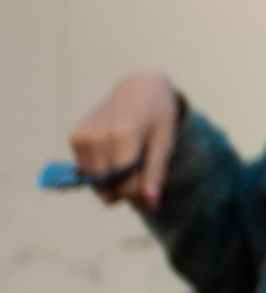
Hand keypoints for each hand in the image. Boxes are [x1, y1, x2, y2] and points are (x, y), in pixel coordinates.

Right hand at [66, 70, 179, 210]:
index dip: (140, 194)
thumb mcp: (164, 145)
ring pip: (95, 183)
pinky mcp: (74, 136)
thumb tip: (150, 203)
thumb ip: (155, 175)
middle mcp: (97, 136)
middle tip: (140, 175)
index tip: (151, 190)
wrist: (140, 89)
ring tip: (127, 164)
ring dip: (112, 184)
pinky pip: (86, 172)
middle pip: (108, 187)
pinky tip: (114, 156)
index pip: (126, 186)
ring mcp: (82, 136)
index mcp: (122, 136)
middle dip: (125, 189)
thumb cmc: (157, 118)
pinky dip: (100, 173)